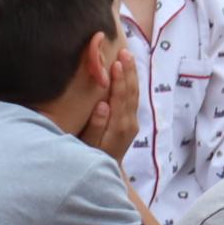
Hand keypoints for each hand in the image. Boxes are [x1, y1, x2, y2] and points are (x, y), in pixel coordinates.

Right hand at [82, 48, 140, 162]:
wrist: (105, 173)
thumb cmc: (90, 158)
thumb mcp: (88, 145)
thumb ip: (96, 126)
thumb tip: (103, 105)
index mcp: (119, 126)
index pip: (121, 97)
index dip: (120, 79)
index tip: (117, 63)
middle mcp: (129, 123)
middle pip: (132, 92)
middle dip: (129, 71)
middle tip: (125, 51)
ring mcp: (132, 122)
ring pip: (134, 94)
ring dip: (132, 74)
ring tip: (128, 56)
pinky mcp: (131, 122)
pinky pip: (133, 98)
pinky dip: (131, 83)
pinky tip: (128, 72)